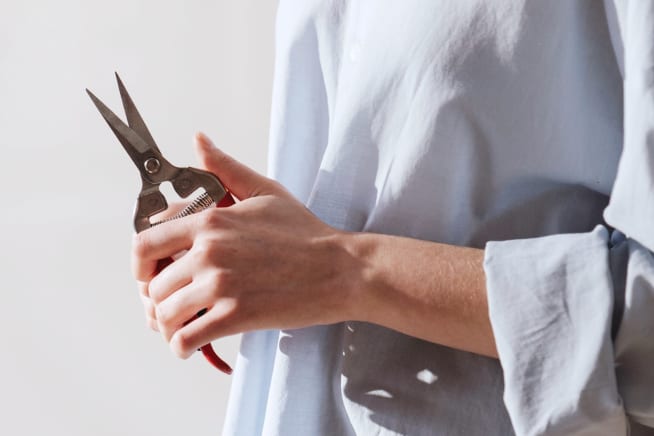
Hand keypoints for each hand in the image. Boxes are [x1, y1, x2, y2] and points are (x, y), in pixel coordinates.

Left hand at [132, 133, 357, 358]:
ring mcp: (221, 284)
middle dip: (157, 301)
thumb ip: (225, 169)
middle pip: (153, 285)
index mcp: (209, 220)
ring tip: (181, 328)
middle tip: (171, 309)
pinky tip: (191, 346)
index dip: (139, 267)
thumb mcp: (264, 192)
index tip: (149, 277)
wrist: (340, 269)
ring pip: (165, 314)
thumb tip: (199, 140)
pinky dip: (181, 347)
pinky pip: (186, 339)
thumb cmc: (305, 232)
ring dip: (167, 326)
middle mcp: (208, 250)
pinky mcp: (236, 316)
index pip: (145, 244)